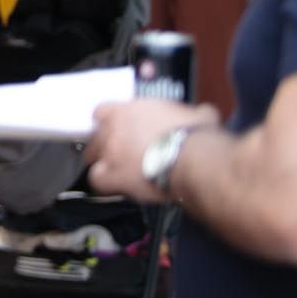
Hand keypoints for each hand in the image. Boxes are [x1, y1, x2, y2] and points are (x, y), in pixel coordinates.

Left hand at [85, 99, 219, 202]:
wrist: (194, 159)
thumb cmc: (197, 137)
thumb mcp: (199, 115)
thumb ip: (192, 113)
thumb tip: (204, 113)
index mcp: (130, 110)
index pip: (103, 111)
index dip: (109, 122)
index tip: (118, 129)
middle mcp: (114, 128)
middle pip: (96, 135)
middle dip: (106, 144)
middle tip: (122, 153)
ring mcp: (110, 151)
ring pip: (92, 156)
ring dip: (104, 163)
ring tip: (120, 172)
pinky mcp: (112, 175)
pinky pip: (97, 180)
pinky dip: (105, 184)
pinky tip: (118, 187)